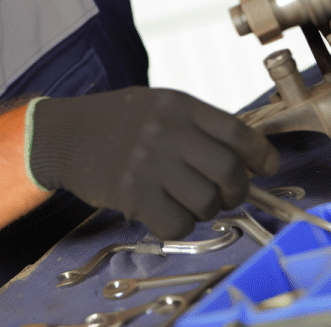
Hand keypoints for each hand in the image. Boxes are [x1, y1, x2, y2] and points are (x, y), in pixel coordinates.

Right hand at [26, 87, 278, 239]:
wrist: (65, 134)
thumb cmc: (116, 121)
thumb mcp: (158, 105)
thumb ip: (196, 125)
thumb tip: (245, 158)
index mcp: (178, 105)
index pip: (238, 132)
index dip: (261, 154)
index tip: (265, 167)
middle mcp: (167, 131)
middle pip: (230, 171)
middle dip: (236, 190)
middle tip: (224, 193)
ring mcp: (149, 163)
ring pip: (208, 202)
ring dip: (205, 209)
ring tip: (186, 199)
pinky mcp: (133, 193)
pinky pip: (178, 224)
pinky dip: (177, 225)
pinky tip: (163, 211)